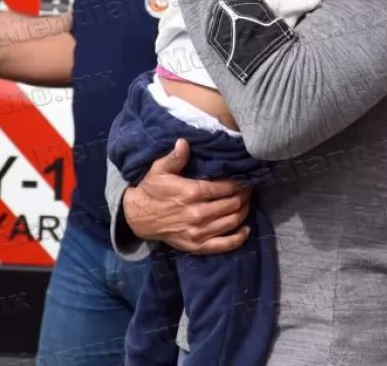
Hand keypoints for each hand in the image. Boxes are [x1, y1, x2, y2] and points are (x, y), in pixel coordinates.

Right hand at [122, 139, 250, 253]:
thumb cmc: (152, 190)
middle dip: (243, 196)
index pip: (225, 188)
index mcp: (191, 193)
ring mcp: (198, 232)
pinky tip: (246, 230)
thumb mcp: (159, 170)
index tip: (245, 179)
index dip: (238, 184)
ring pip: (231, 222)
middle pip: (231, 204)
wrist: (138, 217)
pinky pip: (223, 245)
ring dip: (243, 212)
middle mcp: (197, 214)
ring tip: (246, 203)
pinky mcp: (196, 246)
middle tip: (248, 190)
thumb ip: (175, 157)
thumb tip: (184, 142)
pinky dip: (238, 238)